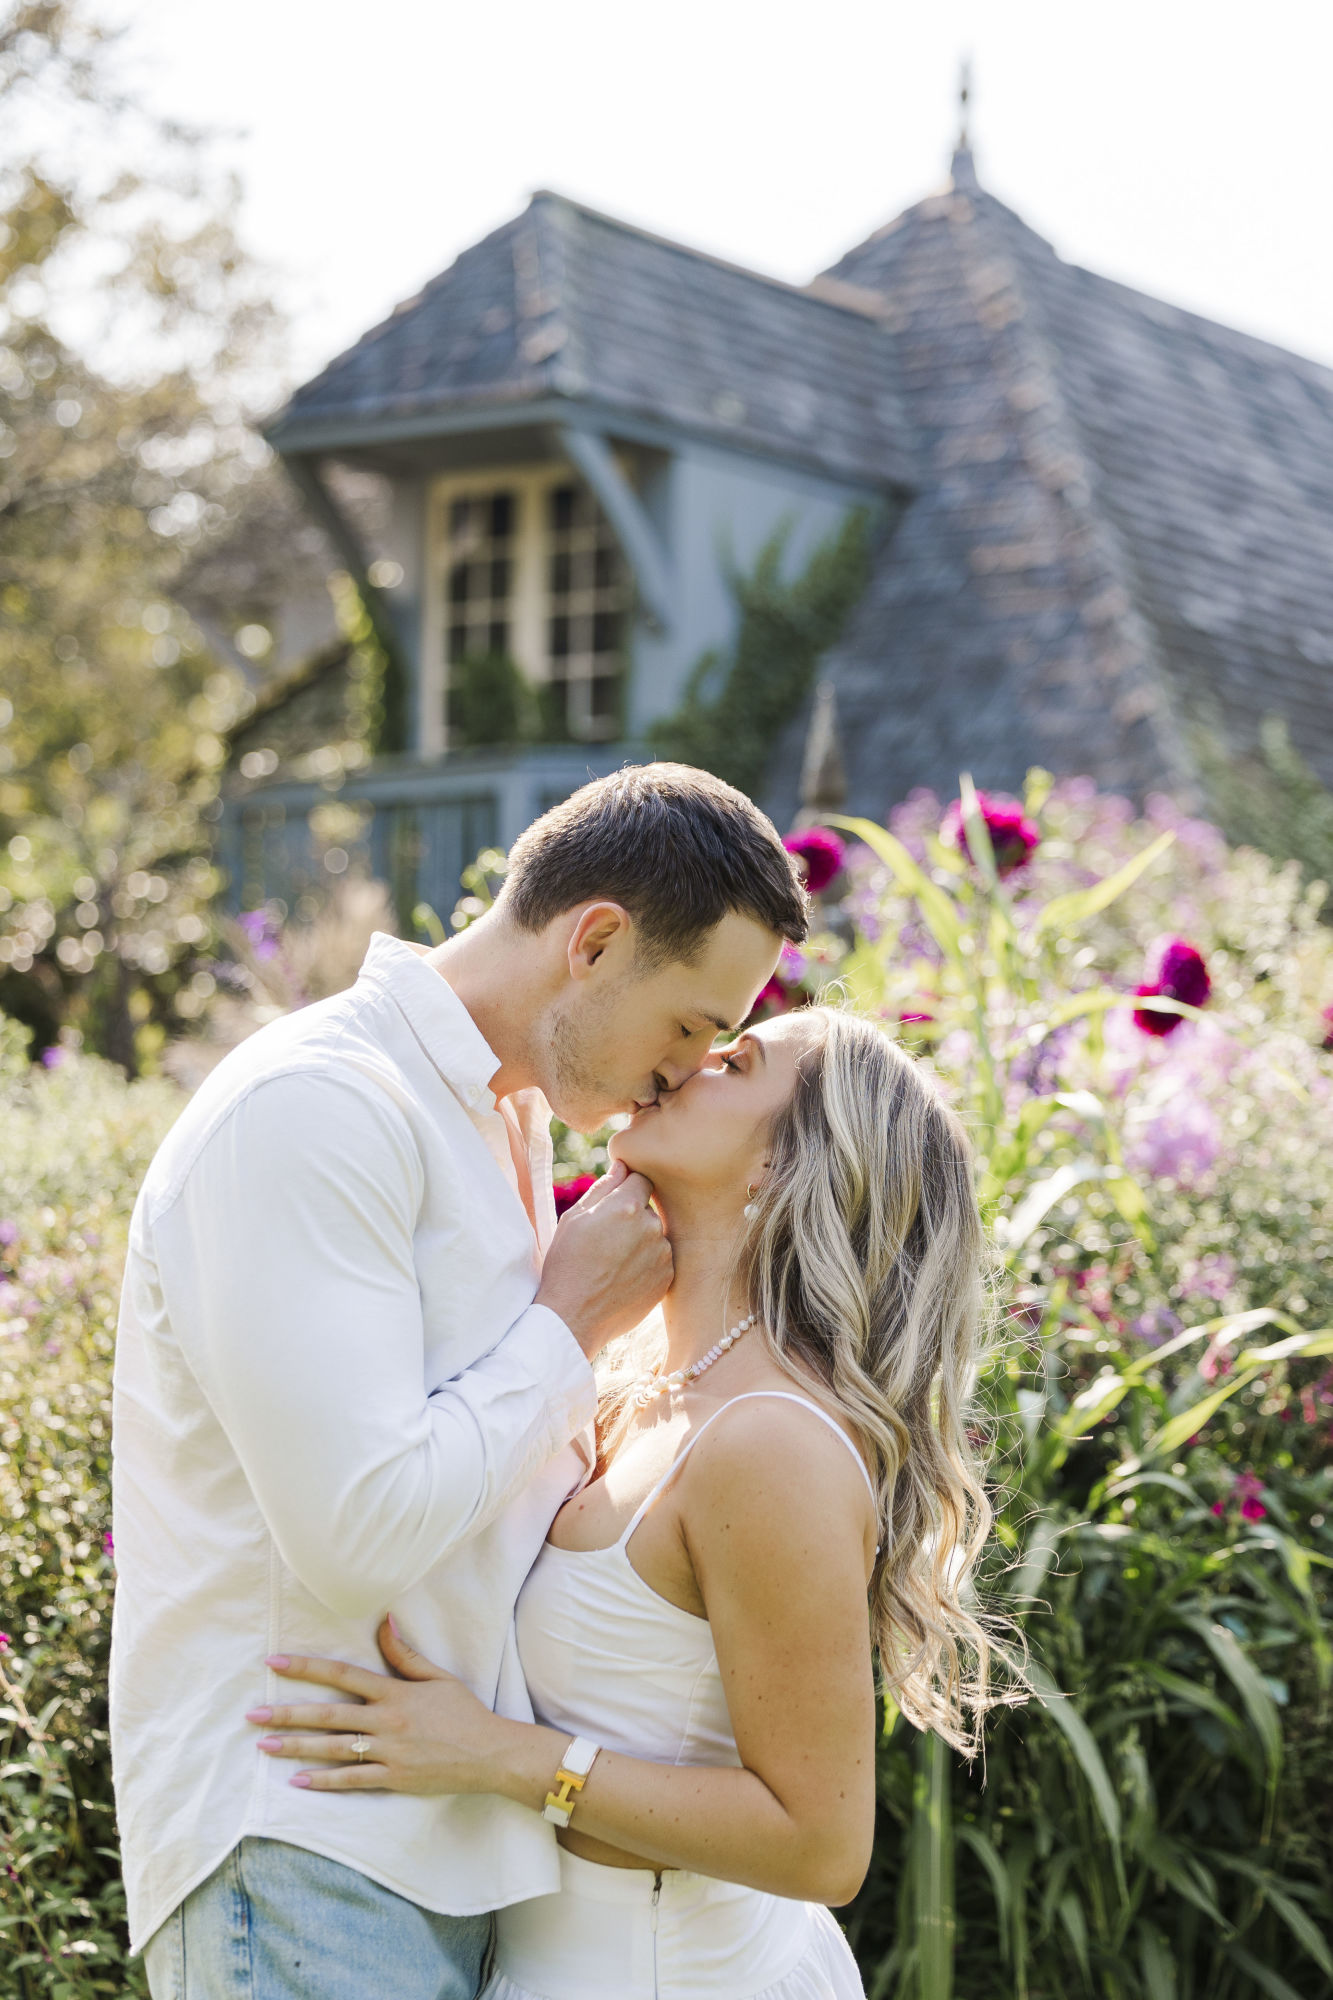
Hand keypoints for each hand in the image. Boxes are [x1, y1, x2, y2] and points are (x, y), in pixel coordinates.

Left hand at [245, 1617, 516, 1795]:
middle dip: (287, 1713)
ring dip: (296, 1747)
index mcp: (394, 1693)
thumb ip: (404, 1654)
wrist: (490, 1753)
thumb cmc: (464, 1712)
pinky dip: (324, 1781)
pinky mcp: (393, 1778)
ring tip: (264, 1745)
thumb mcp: (437, 1677)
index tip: (275, 1663)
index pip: (342, 1675)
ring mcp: (388, 1752)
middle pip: (328, 1715)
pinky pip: (352, 1780)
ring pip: (333, 1749)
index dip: (307, 1668)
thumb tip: (383, 1620)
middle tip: (252, 1714)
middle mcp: (386, 1721)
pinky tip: (297, 1781)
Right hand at [536, 1159, 671, 1359]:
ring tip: (613, 1264)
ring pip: (655, 1236)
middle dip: (632, 1219)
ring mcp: (662, 1254)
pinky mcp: (668, 1278)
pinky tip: (623, 1279)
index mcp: (626, 1206)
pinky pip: (661, 1261)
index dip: (626, 1190)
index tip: (613, 1207)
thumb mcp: (574, 1219)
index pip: (641, 1179)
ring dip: (641, 1243)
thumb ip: (604, 1188)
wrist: (573, 1318)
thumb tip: (622, 1165)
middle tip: (606, 1242)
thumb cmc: (566, 1265)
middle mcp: (651, 1227)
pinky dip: (647, 1266)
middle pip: (648, 1210)